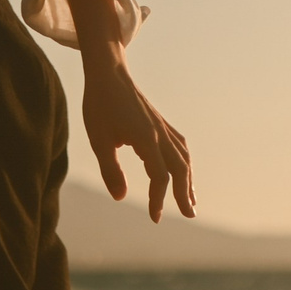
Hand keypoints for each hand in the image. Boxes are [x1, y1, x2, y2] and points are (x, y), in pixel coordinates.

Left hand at [65, 0, 194, 222]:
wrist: (108, 72)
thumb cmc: (100, 104)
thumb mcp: (99, 140)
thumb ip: (110, 170)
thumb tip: (120, 197)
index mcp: (147, 139)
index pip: (159, 176)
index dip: (158, 199)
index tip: (155, 218)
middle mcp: (160, 134)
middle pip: (180, 168)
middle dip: (185, 193)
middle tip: (190, 215)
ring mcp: (162, 127)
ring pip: (183, 157)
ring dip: (189, 179)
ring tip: (191, 199)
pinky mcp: (159, 122)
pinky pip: (179, 146)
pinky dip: (184, 162)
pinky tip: (182, 171)